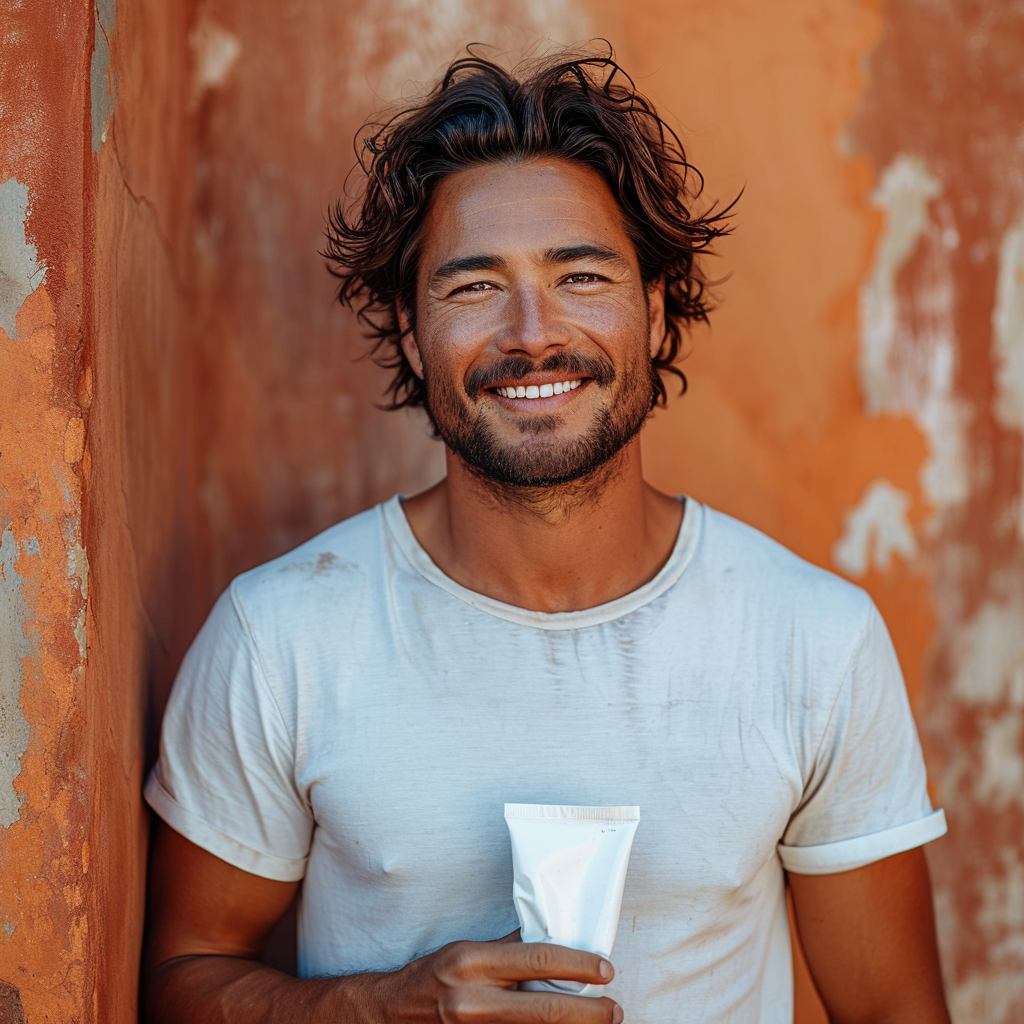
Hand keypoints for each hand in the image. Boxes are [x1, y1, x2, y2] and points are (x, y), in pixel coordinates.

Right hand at [373, 933, 622, 1023]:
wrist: (392, 1013)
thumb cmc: (436, 974)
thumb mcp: (470, 950)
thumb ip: (510, 950)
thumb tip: (557, 940)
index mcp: (473, 961)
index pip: (537, 959)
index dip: (577, 965)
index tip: (605, 970)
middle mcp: (472, 998)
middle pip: (545, 1009)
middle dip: (588, 1013)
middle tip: (614, 1010)